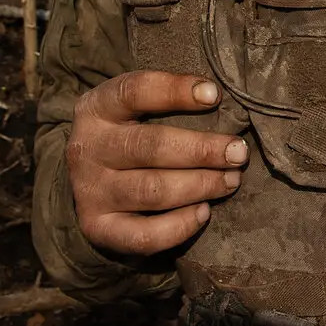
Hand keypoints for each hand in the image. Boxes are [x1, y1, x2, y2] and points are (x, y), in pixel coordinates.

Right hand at [67, 72, 246, 256]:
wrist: (87, 185)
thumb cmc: (129, 135)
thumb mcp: (134, 109)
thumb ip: (167, 101)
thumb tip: (220, 98)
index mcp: (96, 109)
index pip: (133, 92)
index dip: (174, 90)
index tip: (215, 94)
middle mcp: (87, 149)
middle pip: (150, 147)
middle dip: (202, 150)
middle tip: (239, 152)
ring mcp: (90, 191)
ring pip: (152, 191)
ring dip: (200, 186)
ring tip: (231, 180)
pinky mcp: (98, 228)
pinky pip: (144, 234)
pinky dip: (179, 226)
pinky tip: (204, 212)